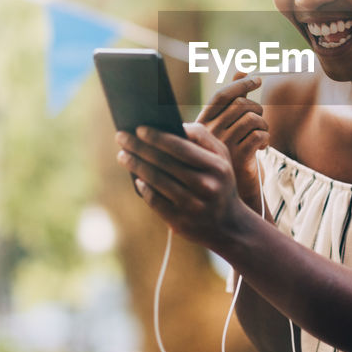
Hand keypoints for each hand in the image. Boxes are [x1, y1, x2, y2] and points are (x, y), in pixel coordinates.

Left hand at [115, 122, 251, 248]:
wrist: (230, 226)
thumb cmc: (219, 182)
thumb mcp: (221, 158)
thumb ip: (202, 137)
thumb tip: (173, 125)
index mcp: (217, 167)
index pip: (181, 147)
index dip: (157, 137)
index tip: (139, 128)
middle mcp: (206, 186)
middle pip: (164, 163)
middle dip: (139, 148)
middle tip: (121, 137)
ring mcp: (192, 206)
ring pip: (157, 181)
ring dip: (136, 165)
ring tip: (123, 155)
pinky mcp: (180, 222)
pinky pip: (155, 201)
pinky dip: (144, 188)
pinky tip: (138, 179)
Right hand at [196, 72, 268, 212]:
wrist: (232, 193)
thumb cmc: (231, 155)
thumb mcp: (229, 126)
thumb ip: (233, 99)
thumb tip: (241, 70)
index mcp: (202, 124)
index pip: (221, 95)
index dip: (241, 84)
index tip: (258, 79)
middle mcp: (208, 135)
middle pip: (240, 106)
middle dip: (257, 109)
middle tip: (260, 120)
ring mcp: (222, 147)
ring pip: (252, 120)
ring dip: (264, 125)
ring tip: (262, 135)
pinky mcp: (238, 159)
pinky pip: (259, 136)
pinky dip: (266, 139)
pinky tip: (262, 148)